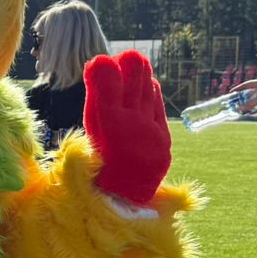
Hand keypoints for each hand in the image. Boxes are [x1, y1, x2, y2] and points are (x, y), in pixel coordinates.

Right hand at [83, 50, 172, 205]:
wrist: (122, 202)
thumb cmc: (99, 166)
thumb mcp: (91, 134)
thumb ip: (96, 101)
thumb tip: (97, 67)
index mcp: (110, 131)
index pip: (109, 94)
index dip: (105, 73)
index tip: (100, 60)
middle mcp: (134, 131)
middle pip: (134, 90)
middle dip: (131, 69)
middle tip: (128, 55)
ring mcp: (152, 136)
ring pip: (148, 98)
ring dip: (142, 78)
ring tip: (137, 62)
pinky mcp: (165, 141)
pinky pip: (158, 110)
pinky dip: (152, 95)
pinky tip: (148, 84)